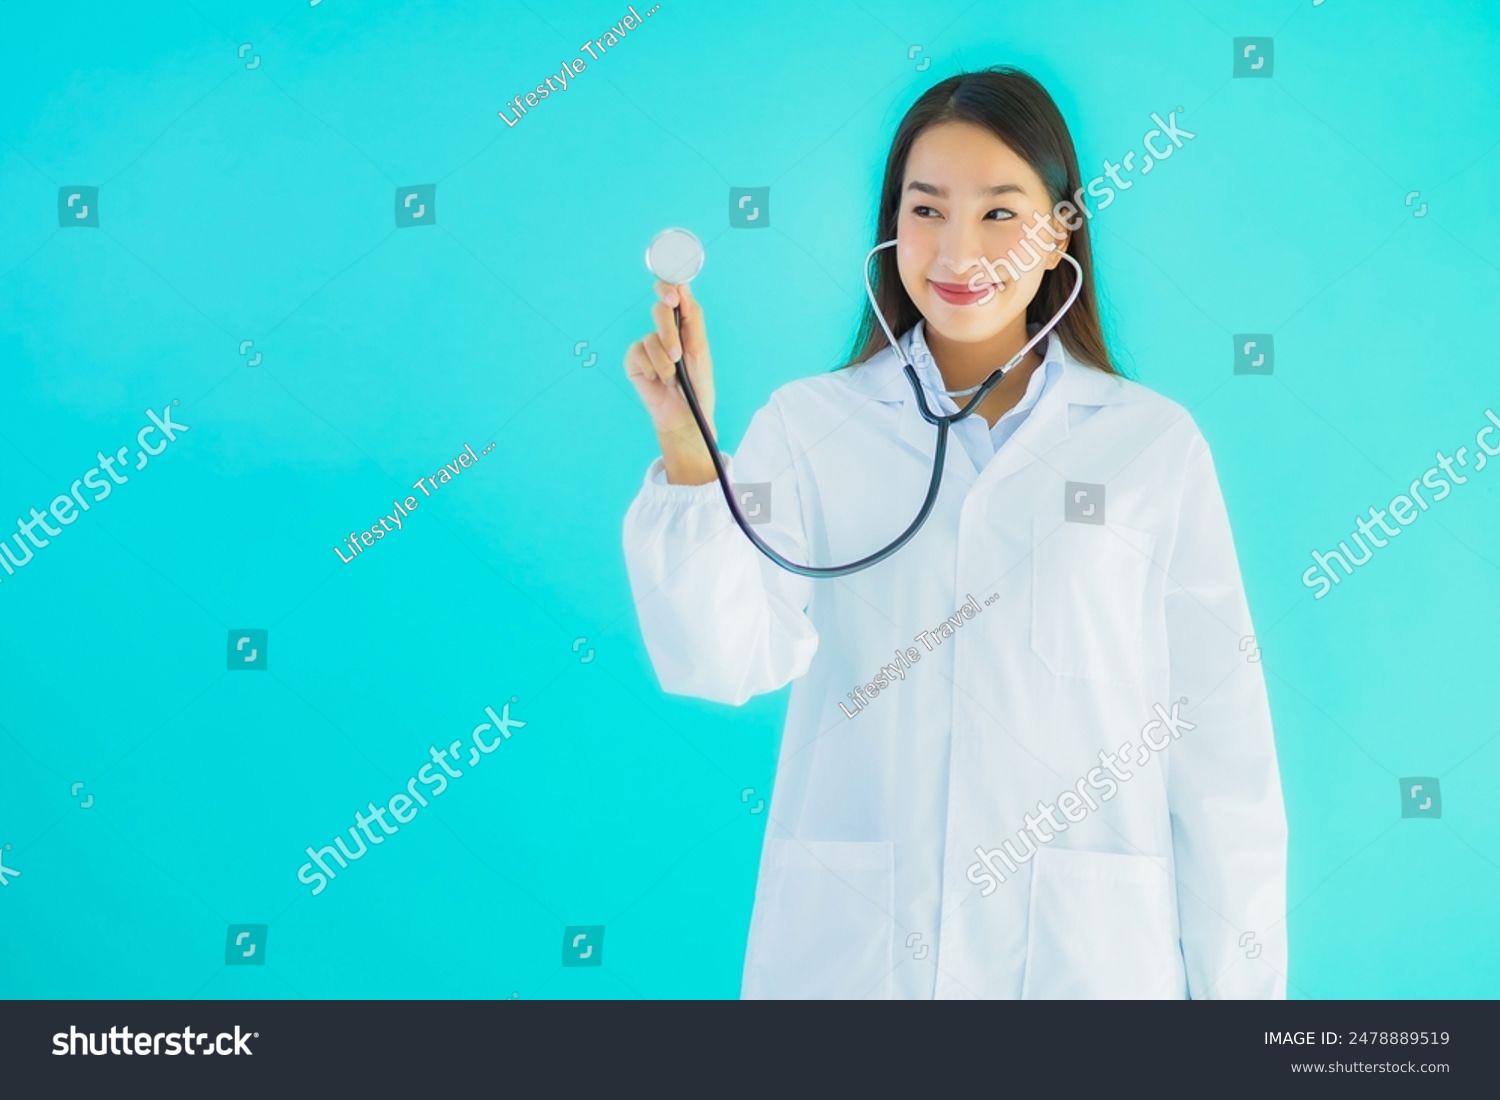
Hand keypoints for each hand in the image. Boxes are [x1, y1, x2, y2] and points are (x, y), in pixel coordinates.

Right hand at [625, 280, 716, 482]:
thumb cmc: (697, 385)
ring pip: (650, 338)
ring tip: (672, 377)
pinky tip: (656, 380)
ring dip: (663, 361)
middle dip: (668, 333)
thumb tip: (683, 288)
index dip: (669, 288)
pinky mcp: (634, 360)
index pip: (674, 294)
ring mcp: (647, 346)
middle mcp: (664, 331)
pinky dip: (651, 369)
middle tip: (677, 354)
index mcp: (683, 324)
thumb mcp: (700, 350)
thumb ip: (691, 318)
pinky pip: (638, 353)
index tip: (673, 296)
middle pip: (659, 311)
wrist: (685, 415)